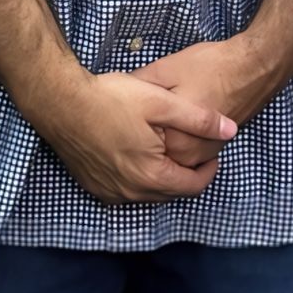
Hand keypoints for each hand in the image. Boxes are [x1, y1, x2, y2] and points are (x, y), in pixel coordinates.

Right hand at [33, 66, 235, 204]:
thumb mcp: (161, 103)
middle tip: (193, 150)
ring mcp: (110, 192)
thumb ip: (199, 119)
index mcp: (152, 176)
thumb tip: (231, 130)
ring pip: (149, 192)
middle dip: (186, 173)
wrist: (61, 103)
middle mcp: (131, 193)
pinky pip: (126, 190)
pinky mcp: (93, 186)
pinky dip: (139, 178)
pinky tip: (139, 155)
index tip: (213, 151)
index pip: (193, 186)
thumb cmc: (111, 100)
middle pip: (171, 191)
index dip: (209, 169)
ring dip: (163, 176)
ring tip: (168, 150)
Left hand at [131, 35, 277, 159]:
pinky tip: (176, 118)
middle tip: (140, 110)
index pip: (136, 142)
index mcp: (172, 138)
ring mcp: (204, 154)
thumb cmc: (210, 67)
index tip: (124, 109)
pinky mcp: (215, 149)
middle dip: (142, 134)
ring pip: (170, 154)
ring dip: (160, 140)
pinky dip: (178, 139)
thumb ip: (138, 87)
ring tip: (158, 112)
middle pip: (152, 151)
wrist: (254, 68)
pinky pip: (187, 152)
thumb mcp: (166, 69)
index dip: (127, 124)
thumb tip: (115, 95)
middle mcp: (188, 155)